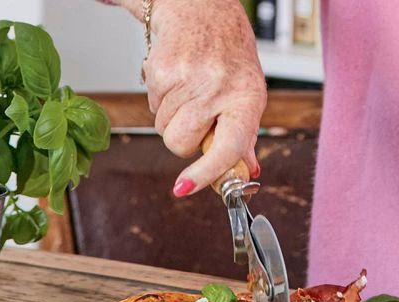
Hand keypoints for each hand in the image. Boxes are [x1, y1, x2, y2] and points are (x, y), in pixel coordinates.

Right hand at [143, 0, 266, 196]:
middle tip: (196, 119)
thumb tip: (247, 174)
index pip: (228, 147)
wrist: (204, 11)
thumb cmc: (229, 58)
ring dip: (172, 118)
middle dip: (183, 140)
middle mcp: (218, 88)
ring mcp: (188, 78)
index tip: (184, 188)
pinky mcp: (161, 69)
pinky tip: (176, 80)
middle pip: (180, 143)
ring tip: (189, 92)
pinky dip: (160, 100)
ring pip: (163, 127)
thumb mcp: (247, 95)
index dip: (206, 173)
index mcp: (247, 99)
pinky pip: (151, 106)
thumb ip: (245, 138)